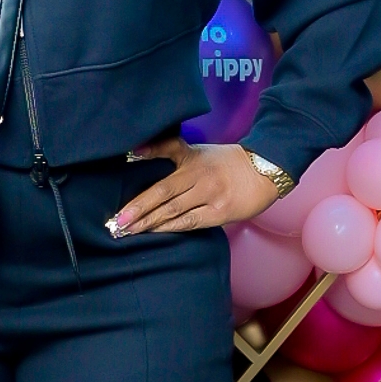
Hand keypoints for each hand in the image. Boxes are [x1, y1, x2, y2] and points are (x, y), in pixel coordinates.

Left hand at [110, 135, 279, 236]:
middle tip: (117, 223)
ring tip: (129, 231)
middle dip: (138, 211)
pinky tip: (155, 232)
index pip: (161, 174)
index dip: (141, 188)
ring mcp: (210, 196)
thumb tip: (135, 153)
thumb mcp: (196, 150)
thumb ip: (168, 150)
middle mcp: (200, 178)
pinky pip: (190, 222)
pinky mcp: (220, 213)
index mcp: (192, 160)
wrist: (263, 170)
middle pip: (163, 195)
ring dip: (150, 223)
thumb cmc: (225, 162)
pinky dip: (170, 227)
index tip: (120, 201)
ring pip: (174, 211)